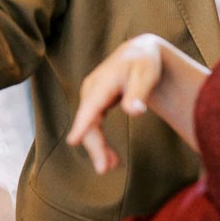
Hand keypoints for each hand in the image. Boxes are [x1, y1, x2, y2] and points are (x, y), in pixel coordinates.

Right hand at [67, 34, 162, 172]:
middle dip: (94, 145)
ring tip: (110, 166)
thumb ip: (138, 94)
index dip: (82, 124)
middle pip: (88, 121)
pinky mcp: (95, 103)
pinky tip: (110, 158)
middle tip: (104, 168)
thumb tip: (134, 112)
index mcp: (103, 82)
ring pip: (89, 126)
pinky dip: (100, 142)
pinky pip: (94, 125)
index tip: (73, 140)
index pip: (91, 106)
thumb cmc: (144, 63)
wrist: (140, 51)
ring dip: (97, 147)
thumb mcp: (146, 75)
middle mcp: (92, 90)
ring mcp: (91, 97)